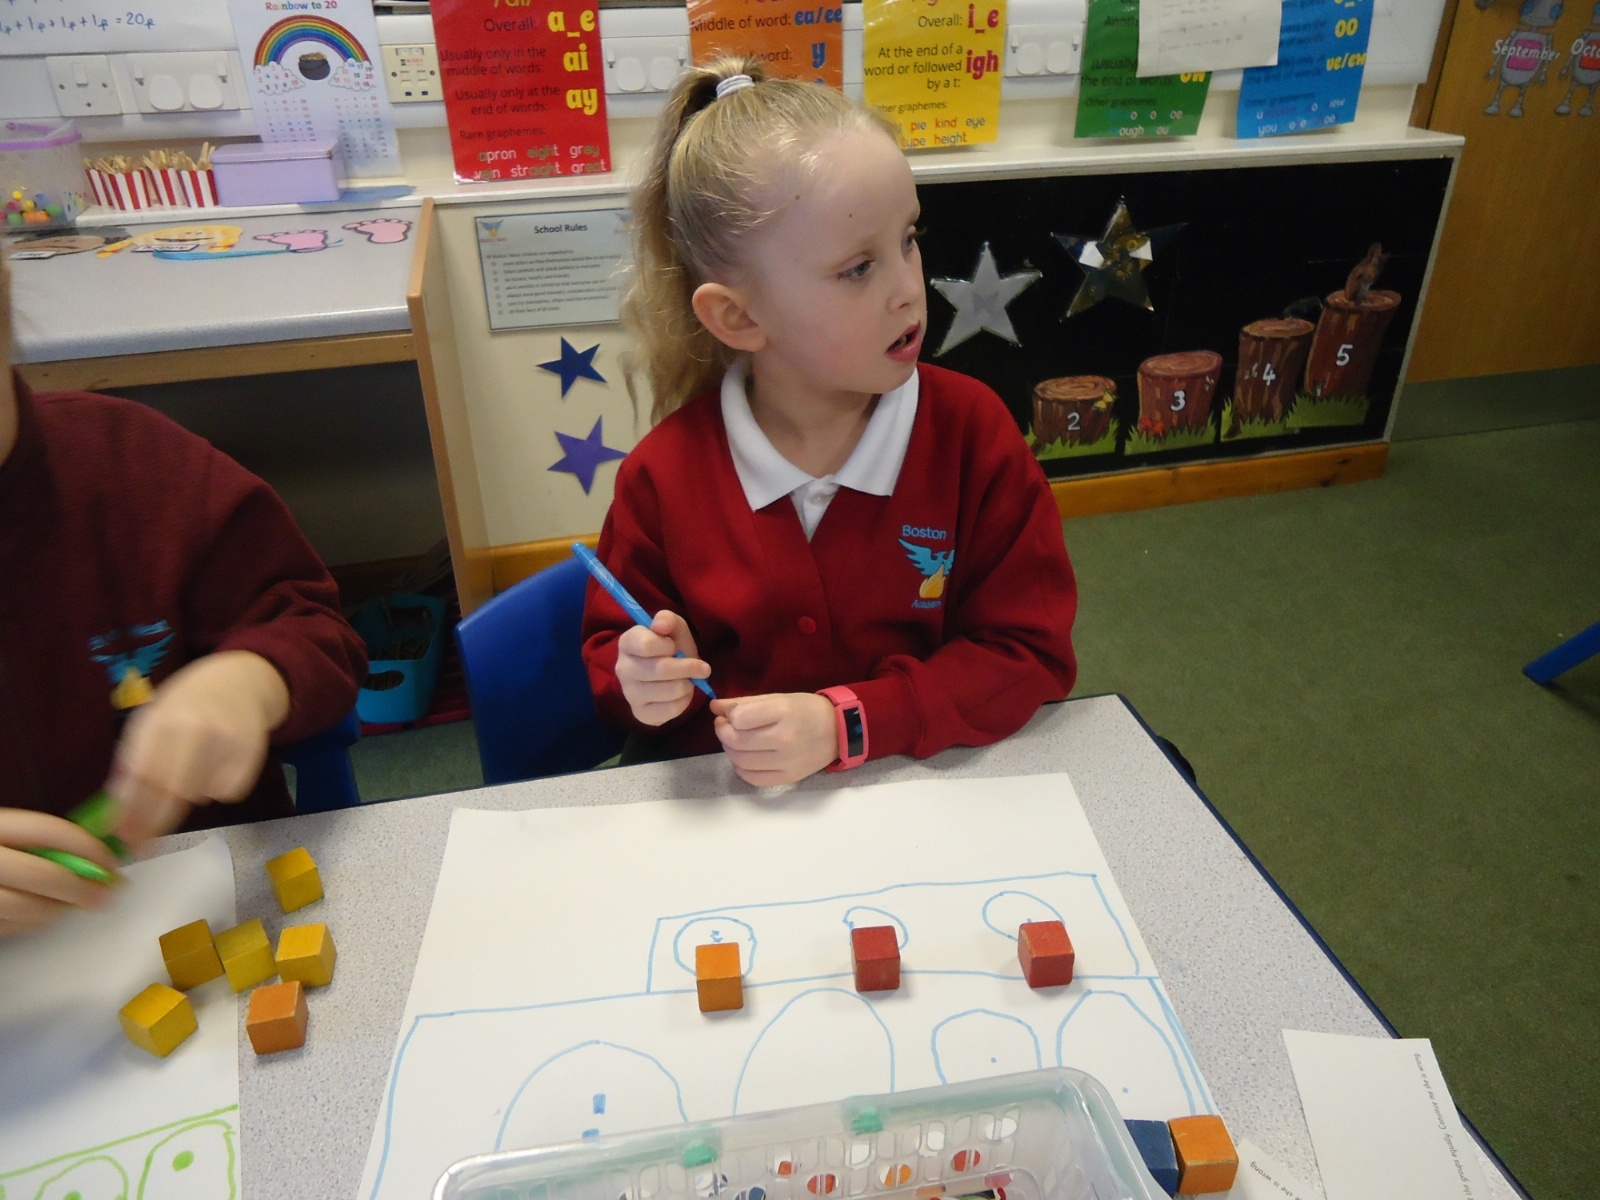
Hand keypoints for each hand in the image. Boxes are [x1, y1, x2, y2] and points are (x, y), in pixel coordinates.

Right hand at [0, 810, 120, 936]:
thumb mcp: (8, 834)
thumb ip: (41, 840)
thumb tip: (98, 853)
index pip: (49, 830)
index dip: (88, 847)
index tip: (112, 863)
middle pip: (42, 873)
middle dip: (82, 888)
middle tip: (107, 896)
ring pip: (26, 906)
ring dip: (60, 910)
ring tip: (76, 906)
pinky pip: (9, 925)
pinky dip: (33, 923)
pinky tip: (44, 915)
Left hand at [106, 651, 290, 846]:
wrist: (238, 681)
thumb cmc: (184, 706)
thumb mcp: (151, 721)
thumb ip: (133, 761)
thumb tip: (114, 814)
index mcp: (162, 719)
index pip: (143, 775)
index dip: (131, 811)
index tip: (122, 838)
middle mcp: (196, 728)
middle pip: (173, 792)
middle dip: (154, 824)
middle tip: (143, 846)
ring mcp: (227, 741)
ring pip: (199, 796)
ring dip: (187, 798)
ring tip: (191, 770)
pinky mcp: (252, 754)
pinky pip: (226, 793)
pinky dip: (216, 789)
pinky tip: (217, 764)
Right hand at [615, 612, 711, 726]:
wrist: (665, 674)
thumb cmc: (668, 647)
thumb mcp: (672, 628)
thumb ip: (667, 619)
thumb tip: (660, 626)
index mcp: (626, 642)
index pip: (647, 645)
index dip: (669, 646)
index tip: (674, 647)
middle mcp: (622, 669)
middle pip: (662, 669)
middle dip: (688, 667)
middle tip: (701, 667)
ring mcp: (629, 694)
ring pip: (670, 690)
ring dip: (688, 684)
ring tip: (688, 679)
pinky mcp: (641, 713)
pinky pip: (672, 709)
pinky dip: (685, 701)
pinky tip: (682, 694)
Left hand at [711, 693, 837, 786]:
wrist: (838, 731)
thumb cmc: (806, 710)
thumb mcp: (777, 698)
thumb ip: (743, 703)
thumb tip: (714, 707)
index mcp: (783, 712)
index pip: (739, 719)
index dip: (728, 716)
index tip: (730, 714)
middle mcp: (785, 739)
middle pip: (736, 741)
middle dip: (723, 733)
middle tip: (726, 727)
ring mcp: (787, 762)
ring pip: (740, 761)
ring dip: (730, 750)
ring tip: (736, 741)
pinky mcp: (788, 778)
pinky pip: (752, 779)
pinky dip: (741, 769)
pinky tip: (745, 759)